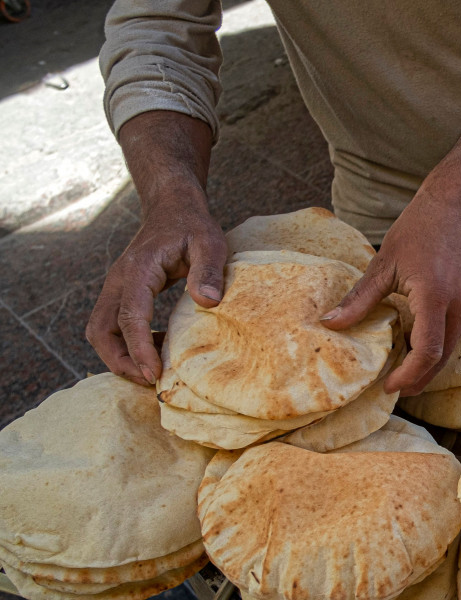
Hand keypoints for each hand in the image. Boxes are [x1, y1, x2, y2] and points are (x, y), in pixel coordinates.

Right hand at [86, 201, 225, 385]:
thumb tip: (208, 302)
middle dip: (120, 361)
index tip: (155, 375)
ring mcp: (117, 288)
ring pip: (101, 332)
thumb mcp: (209, 243)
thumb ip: (209, 271)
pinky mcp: (122, 294)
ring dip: (120, 356)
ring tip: (154, 372)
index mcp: (138, 270)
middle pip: (101, 331)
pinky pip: (113, 326)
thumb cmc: (192, 225)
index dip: (139, 350)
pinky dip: (127, 345)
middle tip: (150, 382)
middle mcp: (119, 281)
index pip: (130, 317)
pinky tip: (158, 349)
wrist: (172, 208)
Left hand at [321, 194, 460, 396]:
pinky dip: (435, 347)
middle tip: (392, 388)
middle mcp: (458, 304)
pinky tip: (414, 344)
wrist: (455, 207)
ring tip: (400, 371)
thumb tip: (330, 324)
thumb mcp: (383, 263)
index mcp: (434, 295)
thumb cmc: (418, 229)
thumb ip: (359, 299)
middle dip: (417, 379)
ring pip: (449, 350)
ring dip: (426, 365)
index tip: (388, 385)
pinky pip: (453, 335)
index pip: (427, 351)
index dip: (408, 375)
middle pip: (441, 359)